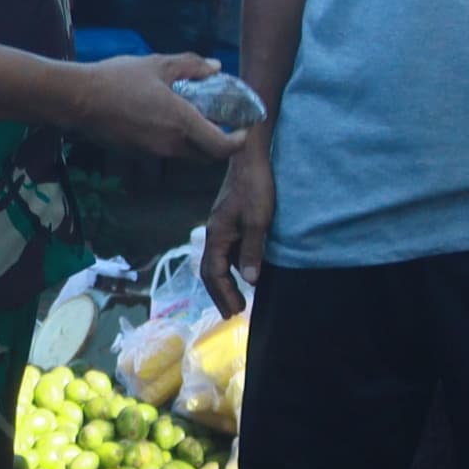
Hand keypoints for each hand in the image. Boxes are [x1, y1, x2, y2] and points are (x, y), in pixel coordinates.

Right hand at [68, 53, 253, 165]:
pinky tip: (165, 119)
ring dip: (197, 142)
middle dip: (220, 143)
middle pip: (208, 155)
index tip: (244, 128)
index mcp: (182, 123)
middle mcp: (172, 145)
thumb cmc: (118, 79)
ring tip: (194, 117)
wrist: (77, 100)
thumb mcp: (158, 65)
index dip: (239, 141)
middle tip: (222, 122)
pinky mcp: (138, 154)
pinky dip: (176, 141)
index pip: (223, 147)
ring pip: (187, 155)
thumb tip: (216, 67)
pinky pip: (167, 152)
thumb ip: (191, 66)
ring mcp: (153, 153)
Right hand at [198, 126, 273, 316]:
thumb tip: (250, 281)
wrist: (249, 156)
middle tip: (233, 313)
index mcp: (217, 235)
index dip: (224, 294)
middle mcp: (214, 233)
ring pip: (216, 261)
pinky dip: (230, 267)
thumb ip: (252, 251)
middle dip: (220, 293)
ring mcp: (220, 226)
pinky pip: (224, 251)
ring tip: (235, 298)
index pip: (214, 273)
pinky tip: (242, 271)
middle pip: (209, 270)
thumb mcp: (258, 221)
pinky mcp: (228, 220)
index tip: (235, 312)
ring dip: (224, 282)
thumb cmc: (255, 187)